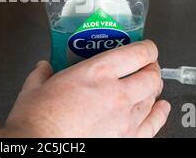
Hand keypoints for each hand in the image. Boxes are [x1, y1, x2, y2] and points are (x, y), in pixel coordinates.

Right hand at [3, 40, 169, 137]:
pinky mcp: (126, 139)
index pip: (137, 54)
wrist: (42, 149)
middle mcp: (116, 93)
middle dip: (152, 68)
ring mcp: (124, 118)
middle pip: (151, 75)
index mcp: (96, 73)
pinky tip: (161, 108)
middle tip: (146, 66)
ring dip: (153, 88)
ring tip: (149, 85)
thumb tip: (43, 68)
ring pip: (153, 98)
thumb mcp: (34, 88)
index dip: (147, 48)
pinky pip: (153, 124)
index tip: (146, 47)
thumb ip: (42, 74)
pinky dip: (160, 114)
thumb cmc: (37, 121)